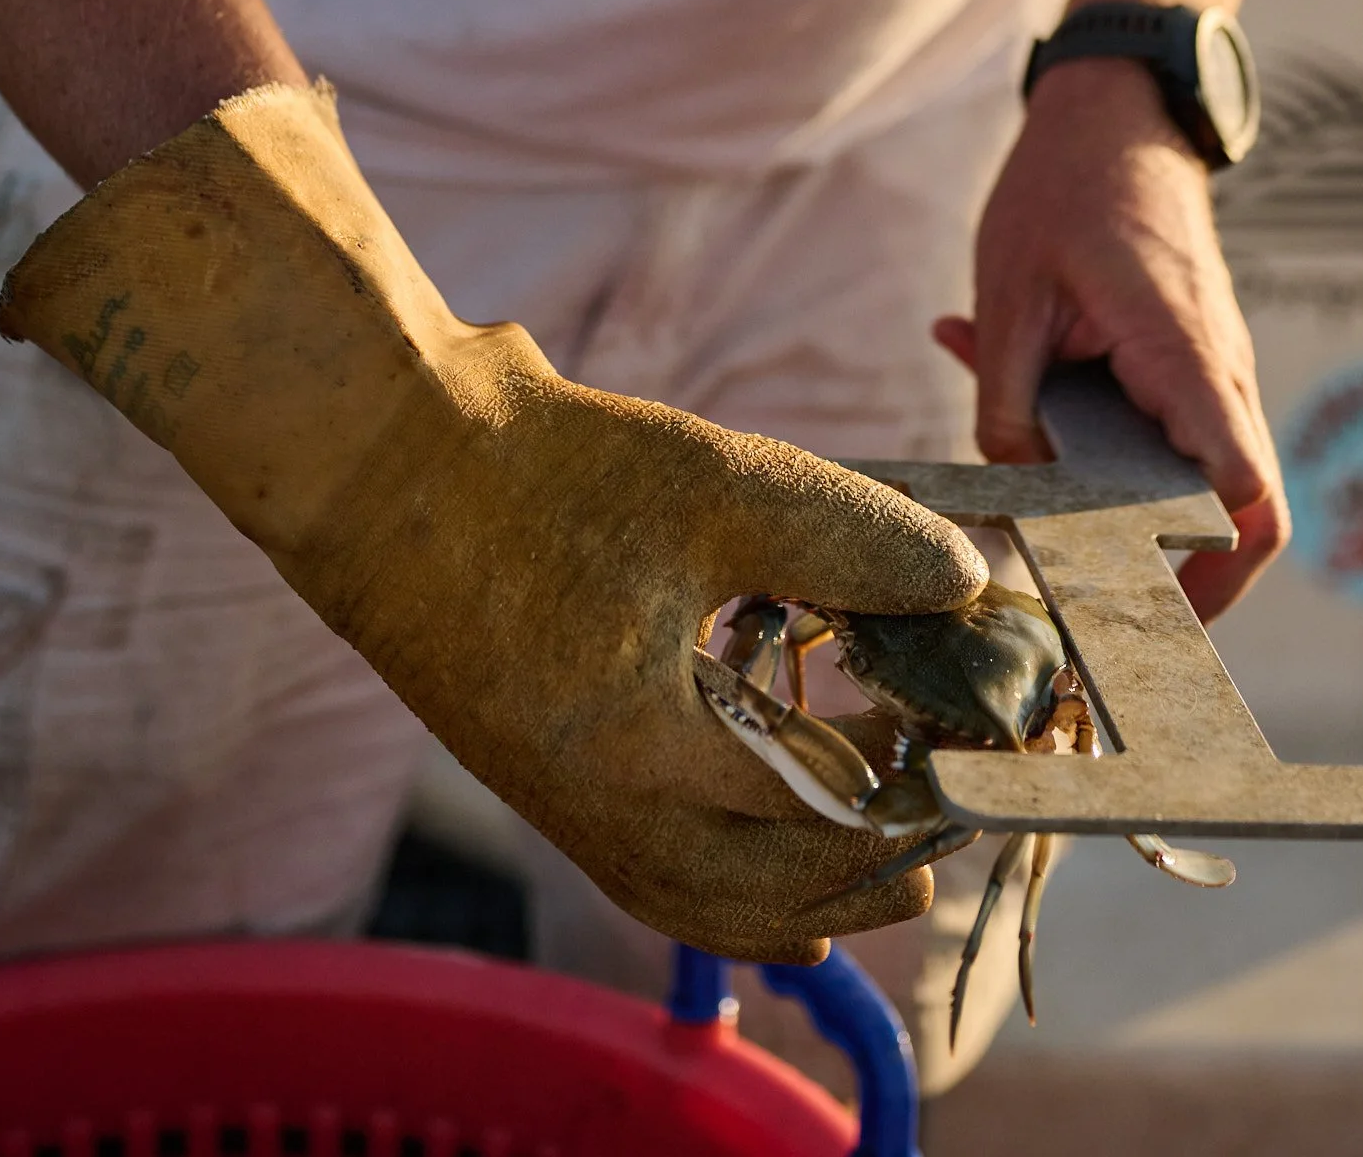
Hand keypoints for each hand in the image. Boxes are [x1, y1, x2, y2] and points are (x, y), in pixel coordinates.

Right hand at [1, 83, 988, 960]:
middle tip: (956, 817)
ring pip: (700, 900)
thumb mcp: (719, 485)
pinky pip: (648, 873)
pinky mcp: (539, 775)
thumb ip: (851, 541)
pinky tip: (770, 862)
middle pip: (762, 892)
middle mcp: (596, 805)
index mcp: (640, 749)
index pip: (817, 806)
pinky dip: (724, 885)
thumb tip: (967, 581)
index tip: (980, 738)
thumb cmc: (543, 469)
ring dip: (801, 893)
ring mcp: (559, 801)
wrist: (382, 461)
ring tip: (891, 869)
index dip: (915, 779)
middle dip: (872, 863)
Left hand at [934, 58, 1288, 621]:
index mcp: (1183, 357)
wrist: (1117, 108)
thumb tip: (1014, 500)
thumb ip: (1009, 406)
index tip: (1150, 614)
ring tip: (1033, 505)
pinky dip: (1099, 437)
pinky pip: (1159, 424)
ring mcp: (1210, 367)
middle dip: (1179, 573)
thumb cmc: (1067, 185)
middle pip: (1240, 507)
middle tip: (1100, 612)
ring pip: (1194, 471)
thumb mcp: (1012, 293)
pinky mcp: (1186, 360)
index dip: (1214, 570)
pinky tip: (1020, 401)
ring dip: (1120, 500)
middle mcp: (1217, 372)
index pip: (1243, 492)